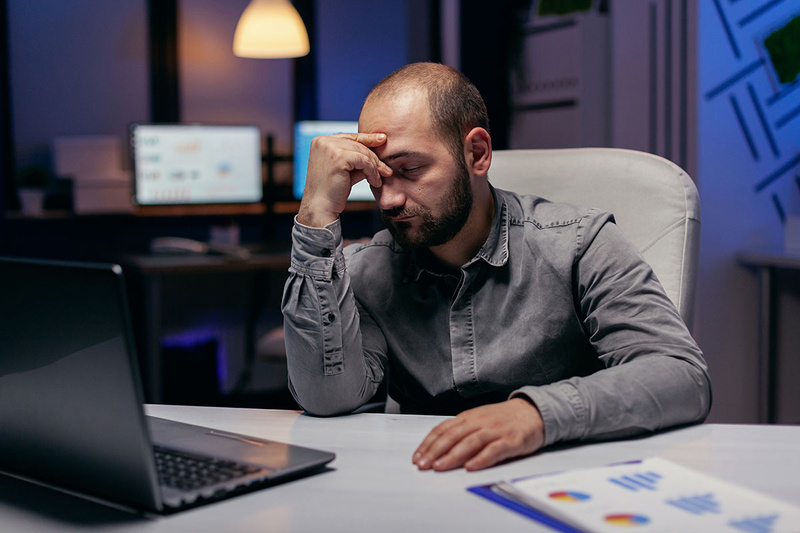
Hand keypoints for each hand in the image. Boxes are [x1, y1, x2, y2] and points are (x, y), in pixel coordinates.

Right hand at [297, 132, 392, 227]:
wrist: (321, 206)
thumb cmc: (332, 191)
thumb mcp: (346, 169)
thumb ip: (357, 158)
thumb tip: (379, 147)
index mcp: (321, 141)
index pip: (349, 136)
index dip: (367, 138)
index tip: (383, 139)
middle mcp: (323, 141)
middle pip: (358, 144)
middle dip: (374, 158)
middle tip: (386, 170)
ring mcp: (330, 147)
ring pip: (363, 152)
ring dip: (374, 167)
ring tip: (378, 179)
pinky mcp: (339, 157)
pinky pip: (364, 161)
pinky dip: (372, 172)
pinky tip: (374, 182)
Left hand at [412, 398, 544, 471]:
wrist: (533, 412)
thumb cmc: (503, 419)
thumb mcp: (479, 420)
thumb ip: (461, 431)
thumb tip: (438, 447)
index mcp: (469, 417)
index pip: (443, 429)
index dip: (428, 443)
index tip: (417, 457)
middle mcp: (480, 422)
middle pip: (453, 436)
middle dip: (435, 451)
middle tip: (422, 465)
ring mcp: (495, 431)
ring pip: (470, 442)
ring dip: (453, 455)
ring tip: (440, 467)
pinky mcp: (511, 441)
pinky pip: (494, 450)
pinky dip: (481, 458)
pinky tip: (471, 467)